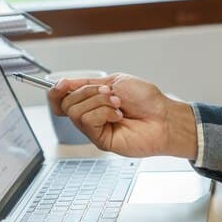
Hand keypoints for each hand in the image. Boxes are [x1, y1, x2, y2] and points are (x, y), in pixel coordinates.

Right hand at [47, 73, 196, 157]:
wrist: (164, 116)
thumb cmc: (148, 101)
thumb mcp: (116, 81)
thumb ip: (88, 83)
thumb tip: (64, 83)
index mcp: (93, 100)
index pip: (62, 99)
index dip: (57, 91)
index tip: (62, 84)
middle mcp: (92, 115)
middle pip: (66, 103)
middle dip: (89, 93)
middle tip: (111, 94)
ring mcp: (95, 129)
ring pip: (76, 112)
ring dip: (99, 102)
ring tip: (118, 104)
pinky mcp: (100, 140)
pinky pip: (87, 121)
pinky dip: (104, 113)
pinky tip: (118, 115)